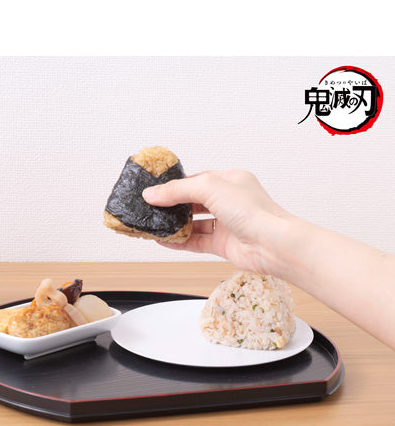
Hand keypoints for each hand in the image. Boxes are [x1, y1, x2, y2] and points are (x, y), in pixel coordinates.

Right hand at [142, 169, 291, 274]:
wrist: (273, 245)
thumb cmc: (254, 212)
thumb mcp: (210, 189)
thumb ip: (178, 190)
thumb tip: (153, 193)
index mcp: (231, 181)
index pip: (197, 180)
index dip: (176, 185)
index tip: (155, 191)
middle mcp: (229, 202)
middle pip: (194, 202)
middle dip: (173, 206)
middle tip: (152, 209)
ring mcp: (226, 224)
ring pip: (194, 223)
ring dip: (175, 225)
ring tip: (154, 225)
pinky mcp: (223, 244)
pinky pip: (196, 241)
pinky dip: (179, 242)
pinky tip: (164, 241)